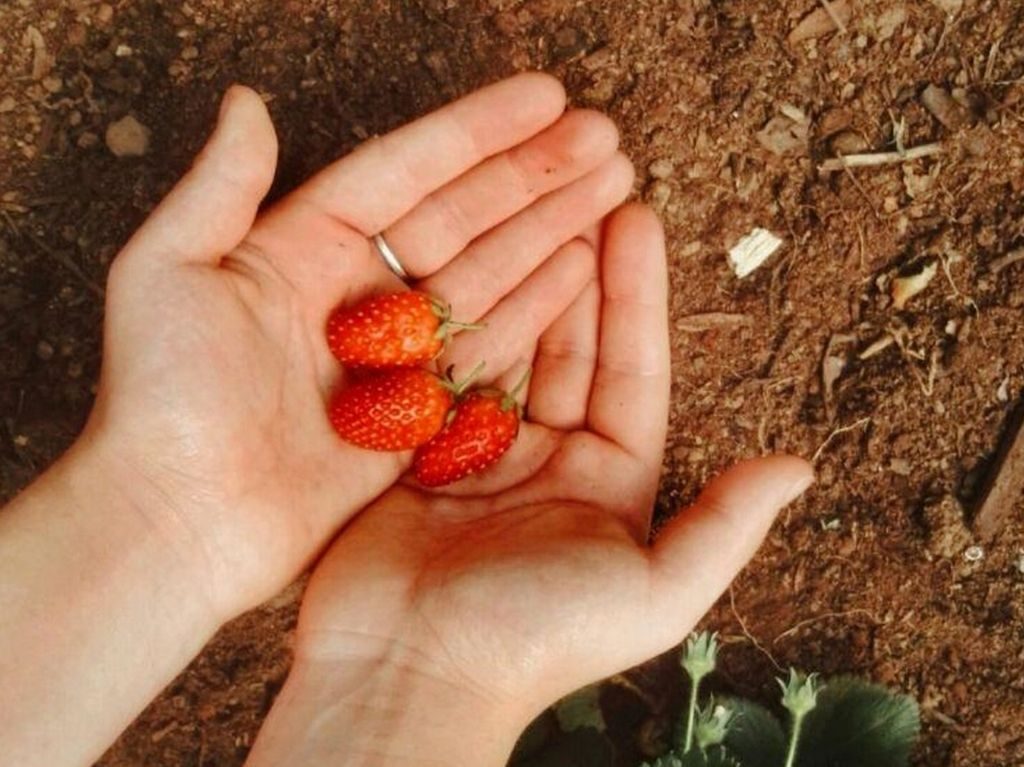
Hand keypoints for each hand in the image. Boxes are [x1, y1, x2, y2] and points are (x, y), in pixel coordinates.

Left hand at [82, 74, 633, 617]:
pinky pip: (488, 348)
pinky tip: (582, 267)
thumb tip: (246, 101)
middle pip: (463, 217)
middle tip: (604, 138)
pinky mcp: (417, 413)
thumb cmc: (161, 400)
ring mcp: (393, 354)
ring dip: (549, 228)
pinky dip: (537, 307)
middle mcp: (356, 293)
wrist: (179, 524)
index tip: (546, 99)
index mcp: (302, 247)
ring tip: (611, 187)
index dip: (478, 133)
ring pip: (487, 274)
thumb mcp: (167, 274)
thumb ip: (219, 186)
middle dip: (535, 175)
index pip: (407, 172)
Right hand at [247, 205, 814, 765]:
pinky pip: (443, 370)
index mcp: (610, 483)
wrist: (408, 672)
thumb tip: (800, 466)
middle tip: (581, 188)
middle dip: (578, 269)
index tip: (638, 218)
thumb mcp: (654, 591)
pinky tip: (459, 260)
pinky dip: (453, 317)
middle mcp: (549, 459)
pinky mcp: (416, 449)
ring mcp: (478, 450)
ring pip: (507, 347)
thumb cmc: (536, 638)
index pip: (631, 370)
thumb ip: (726, 526)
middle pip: (569, 346)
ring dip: (519, 279)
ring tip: (528, 205)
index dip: (637, 295)